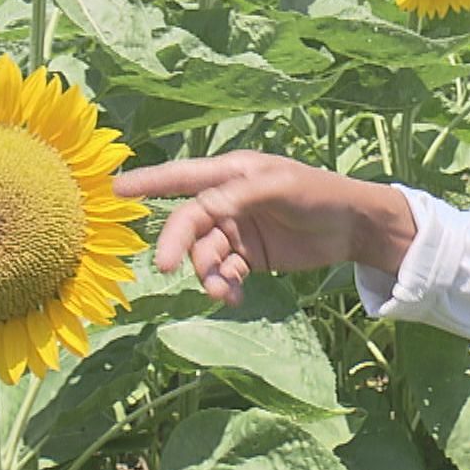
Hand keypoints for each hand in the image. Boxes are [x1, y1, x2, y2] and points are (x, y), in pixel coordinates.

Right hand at [112, 150, 415, 304]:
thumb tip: (200, 208)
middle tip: (162, 267)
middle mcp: (229, 200)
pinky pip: (223, 272)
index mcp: (233, 173)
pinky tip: (233, 296)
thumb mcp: (280, 186)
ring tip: (222, 289)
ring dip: (206, 273)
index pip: (183, 176)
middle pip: (189, 222)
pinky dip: (223, 286)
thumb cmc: (320, 193)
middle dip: (176, 244)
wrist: (354, 227)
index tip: (115, 190)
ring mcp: (237, 230)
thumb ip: (238, 195)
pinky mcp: (249, 256)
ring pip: (204, 254)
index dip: (148, 181)